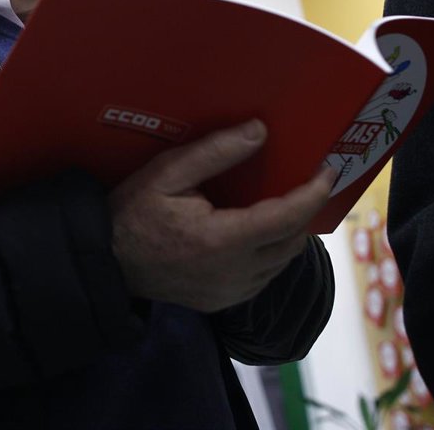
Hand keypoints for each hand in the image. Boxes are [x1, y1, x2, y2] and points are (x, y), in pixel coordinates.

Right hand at [109, 119, 336, 312]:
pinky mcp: (221, 303)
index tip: (328, 170)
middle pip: (291, 241)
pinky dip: (271, 255)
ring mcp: (229, 292)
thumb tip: (260, 131)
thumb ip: (215, 153)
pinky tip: (259, 235)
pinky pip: (262, 279)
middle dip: (305, 211)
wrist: (105, 261)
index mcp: (222, 239)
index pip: (286, 217)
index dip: (312, 193)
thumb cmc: (133, 211)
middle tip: (308, 182)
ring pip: (280, 263)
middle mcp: (234, 273)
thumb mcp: (168, 172)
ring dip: (289, 234)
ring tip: (287, 205)